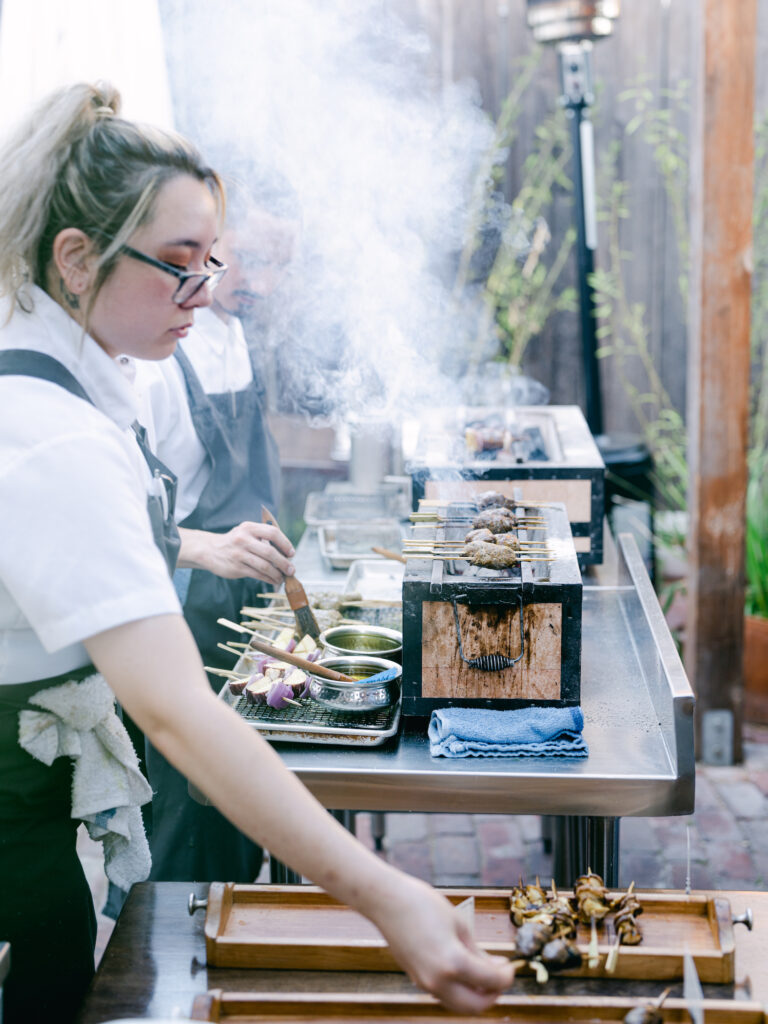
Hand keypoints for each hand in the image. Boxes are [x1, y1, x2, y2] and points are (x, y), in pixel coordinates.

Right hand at [178, 522, 294, 583]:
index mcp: (249, 528)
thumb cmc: (233, 542)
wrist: (208, 550)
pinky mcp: (236, 567)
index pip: (273, 533)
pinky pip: (257, 574)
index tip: (291, 553)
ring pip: (265, 566)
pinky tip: (274, 580)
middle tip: (291, 570)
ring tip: (283, 577)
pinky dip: (268, 578)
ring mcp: (239, 554)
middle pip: (270, 552)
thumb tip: (286, 553)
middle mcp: (243, 539)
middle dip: (284, 563)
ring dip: (277, 574)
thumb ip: (262, 538)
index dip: (285, 543)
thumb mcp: (245, 532)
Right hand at [371, 876, 515, 1011]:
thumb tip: (494, 967)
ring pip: (459, 1005)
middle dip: (494, 994)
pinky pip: (445, 995)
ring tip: (485, 972)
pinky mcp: (417, 979)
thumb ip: (477, 952)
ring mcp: (425, 983)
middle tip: (501, 975)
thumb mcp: (458, 924)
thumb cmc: (423, 905)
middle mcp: (438, 981)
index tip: (511, 966)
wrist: (387, 902)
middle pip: (475, 1006)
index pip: (491, 982)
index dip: (507, 976)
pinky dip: (460, 990)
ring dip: (476, 995)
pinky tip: (465, 970)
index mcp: (453, 963)